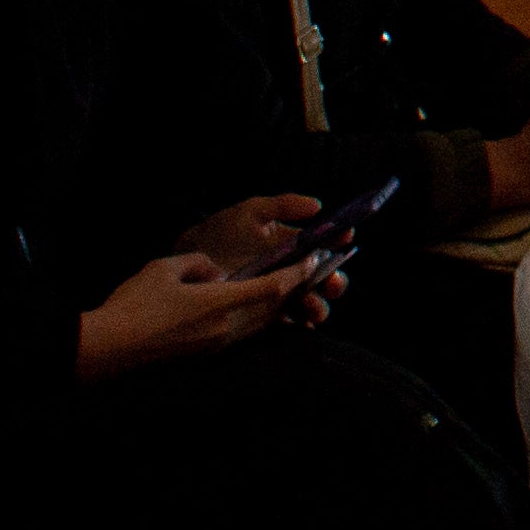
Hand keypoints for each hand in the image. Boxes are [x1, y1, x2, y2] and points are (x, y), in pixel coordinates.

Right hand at [75, 247, 305, 377]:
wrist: (108, 349)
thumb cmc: (133, 305)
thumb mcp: (164, 268)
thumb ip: (198, 264)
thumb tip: (217, 272)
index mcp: (219, 303)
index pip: (272, 287)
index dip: (297, 273)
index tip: (314, 260)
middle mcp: (226, 328)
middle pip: (274, 309)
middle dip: (296, 290)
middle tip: (313, 272)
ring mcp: (217, 345)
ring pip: (262, 325)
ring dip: (281, 308)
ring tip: (294, 291)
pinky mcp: (207, 355)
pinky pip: (247, 337)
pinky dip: (262, 323)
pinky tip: (263, 314)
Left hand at [183, 189, 353, 327]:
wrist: (185, 263)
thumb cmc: (220, 234)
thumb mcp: (251, 213)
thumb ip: (283, 205)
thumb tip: (317, 206)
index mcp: (291, 245)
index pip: (322, 245)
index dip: (336, 242)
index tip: (344, 240)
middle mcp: (289, 270)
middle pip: (321, 277)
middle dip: (332, 281)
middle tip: (331, 283)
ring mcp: (276, 294)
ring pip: (307, 301)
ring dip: (317, 305)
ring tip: (314, 308)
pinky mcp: (262, 315)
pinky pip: (285, 321)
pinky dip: (296, 323)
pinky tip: (299, 324)